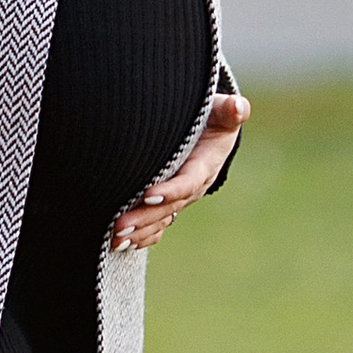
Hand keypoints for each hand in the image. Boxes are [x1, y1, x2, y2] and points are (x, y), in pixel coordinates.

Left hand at [110, 90, 250, 254]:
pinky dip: (141, 237)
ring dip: (138, 232)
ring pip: (160, 220)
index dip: (171, 191)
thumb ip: (230, 110)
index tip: (148, 195)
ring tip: (115, 239)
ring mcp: (181, 199)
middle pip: (169, 207)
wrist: (211, 135)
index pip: (188, 182)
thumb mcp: (224, 112)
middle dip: (145, 217)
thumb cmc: (214, 118)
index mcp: (205, 166)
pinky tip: (121, 244)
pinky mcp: (170, 205)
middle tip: (120, 226)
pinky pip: (158, 226)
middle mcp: (193, 188)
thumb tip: (237, 107)